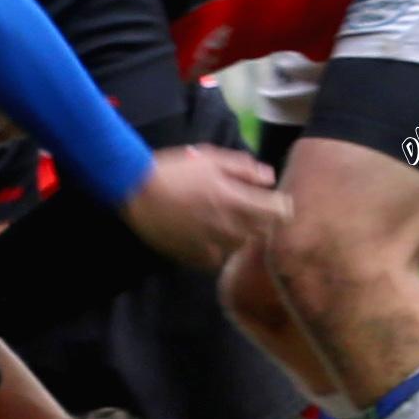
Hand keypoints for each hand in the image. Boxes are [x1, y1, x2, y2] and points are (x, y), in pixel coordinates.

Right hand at [122, 145, 281, 266]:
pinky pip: (217, 259)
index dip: (281, 206)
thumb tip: (269, 178)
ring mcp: (212, 243)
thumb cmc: (173, 170)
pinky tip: (210, 237)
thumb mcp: (210, 158)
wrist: (136, 192)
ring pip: (241, 246)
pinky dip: (219, 250)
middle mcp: (228, 225)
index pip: (277, 211)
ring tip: (228, 222)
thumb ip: (243, 168)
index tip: (275, 201)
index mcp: (234, 198)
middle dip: (262, 221)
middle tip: (251, 210)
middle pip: (262, 232)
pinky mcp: (194, 256)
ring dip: (241, 235)